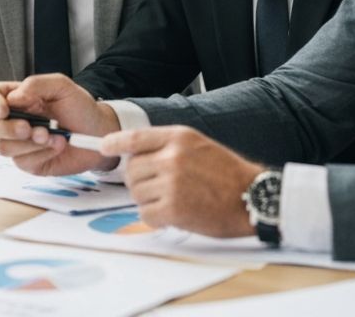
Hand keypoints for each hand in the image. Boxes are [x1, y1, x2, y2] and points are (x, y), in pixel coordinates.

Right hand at [0, 74, 119, 176]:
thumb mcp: (61, 86)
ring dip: (30, 142)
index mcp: (15, 97)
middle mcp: (12, 119)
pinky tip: (58, 145)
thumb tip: (13, 97)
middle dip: (8, 128)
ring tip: (54, 135)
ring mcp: (19, 142)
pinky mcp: (29, 162)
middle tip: (30, 128)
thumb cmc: (79, 106)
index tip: (3, 110)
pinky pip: (23, 161)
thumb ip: (36, 85)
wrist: (98, 132)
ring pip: (4, 147)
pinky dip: (42, 153)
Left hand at [100, 125, 261, 237]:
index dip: (115, 143)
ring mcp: (172, 183)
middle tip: (155, 187)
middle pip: (131, 170)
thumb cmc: (226, 172)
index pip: (135, 137)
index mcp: (178, 137)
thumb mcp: (197, 144)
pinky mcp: (174, 209)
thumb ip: (167, 145)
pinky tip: (171, 214)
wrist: (251, 197)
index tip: (103, 146)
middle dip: (138, 180)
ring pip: (136, 193)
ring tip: (169, 200)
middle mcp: (172, 157)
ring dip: (147, 199)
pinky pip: (145, 214)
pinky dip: (154, 217)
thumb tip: (134, 153)